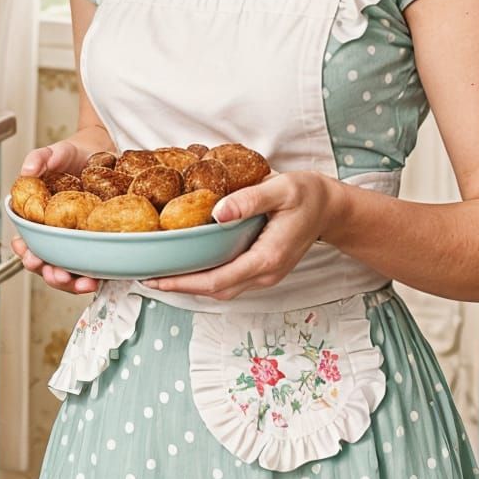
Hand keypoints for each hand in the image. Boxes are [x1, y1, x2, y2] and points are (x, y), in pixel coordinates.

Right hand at [13, 137, 101, 294]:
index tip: (29, 254)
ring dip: (72, 282)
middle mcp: (57, 233)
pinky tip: (99, 277)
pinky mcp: (99, 242)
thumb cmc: (76, 155)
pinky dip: (96, 275)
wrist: (106, 150)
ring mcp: (78, 240)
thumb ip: (40, 158)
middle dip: (49, 272)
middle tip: (55, 272)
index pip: (27, 242)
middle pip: (47, 262)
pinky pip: (95, 265)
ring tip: (82, 282)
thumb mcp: (57, 152)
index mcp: (39, 217)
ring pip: (70, 270)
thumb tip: (28, 170)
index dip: (25, 252)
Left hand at [142, 172, 337, 301]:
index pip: (218, 280)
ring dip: (192, 285)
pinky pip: (230, 281)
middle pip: (216, 291)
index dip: (184, 283)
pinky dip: (206, 278)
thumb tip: (217, 213)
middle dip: (180, 288)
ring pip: (222, 290)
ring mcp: (265, 276)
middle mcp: (266, 274)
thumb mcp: (281, 188)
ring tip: (162, 273)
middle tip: (148, 277)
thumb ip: (250, 199)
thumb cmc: (307, 195)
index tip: (156, 278)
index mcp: (268, 257)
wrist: (330, 208)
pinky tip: (189, 265)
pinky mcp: (263, 270)